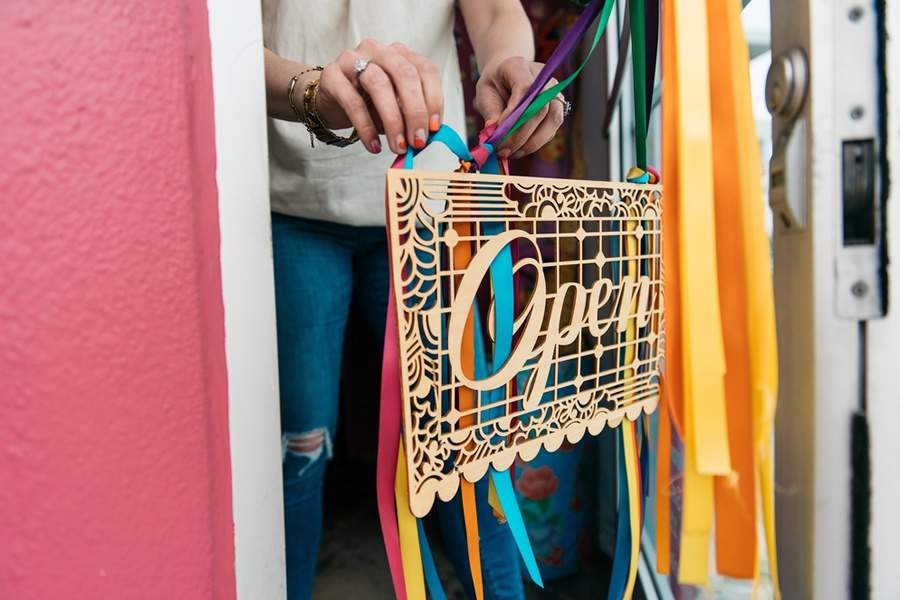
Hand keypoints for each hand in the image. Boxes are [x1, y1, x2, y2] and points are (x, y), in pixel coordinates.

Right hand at [311, 39, 443, 153]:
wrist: (331, 103)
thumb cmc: (369, 103)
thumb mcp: (396, 106)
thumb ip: (412, 114)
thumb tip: (428, 135)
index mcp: (400, 54)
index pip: (425, 70)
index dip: (434, 99)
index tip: (434, 128)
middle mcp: (378, 50)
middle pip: (405, 74)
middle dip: (415, 111)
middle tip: (417, 141)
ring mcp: (353, 59)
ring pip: (379, 85)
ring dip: (393, 121)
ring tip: (397, 146)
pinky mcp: (332, 76)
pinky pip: (353, 102)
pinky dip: (366, 128)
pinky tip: (374, 146)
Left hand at [474, 56, 564, 158]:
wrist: (506, 78)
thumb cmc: (494, 85)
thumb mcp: (484, 94)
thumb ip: (490, 111)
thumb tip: (494, 134)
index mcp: (520, 66)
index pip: (525, 87)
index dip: (513, 113)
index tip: (498, 132)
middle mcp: (544, 78)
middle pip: (541, 107)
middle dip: (520, 134)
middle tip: (502, 150)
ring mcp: (554, 94)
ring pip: (552, 120)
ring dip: (531, 142)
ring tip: (510, 153)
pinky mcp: (557, 111)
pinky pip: (550, 130)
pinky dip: (534, 144)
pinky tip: (517, 151)